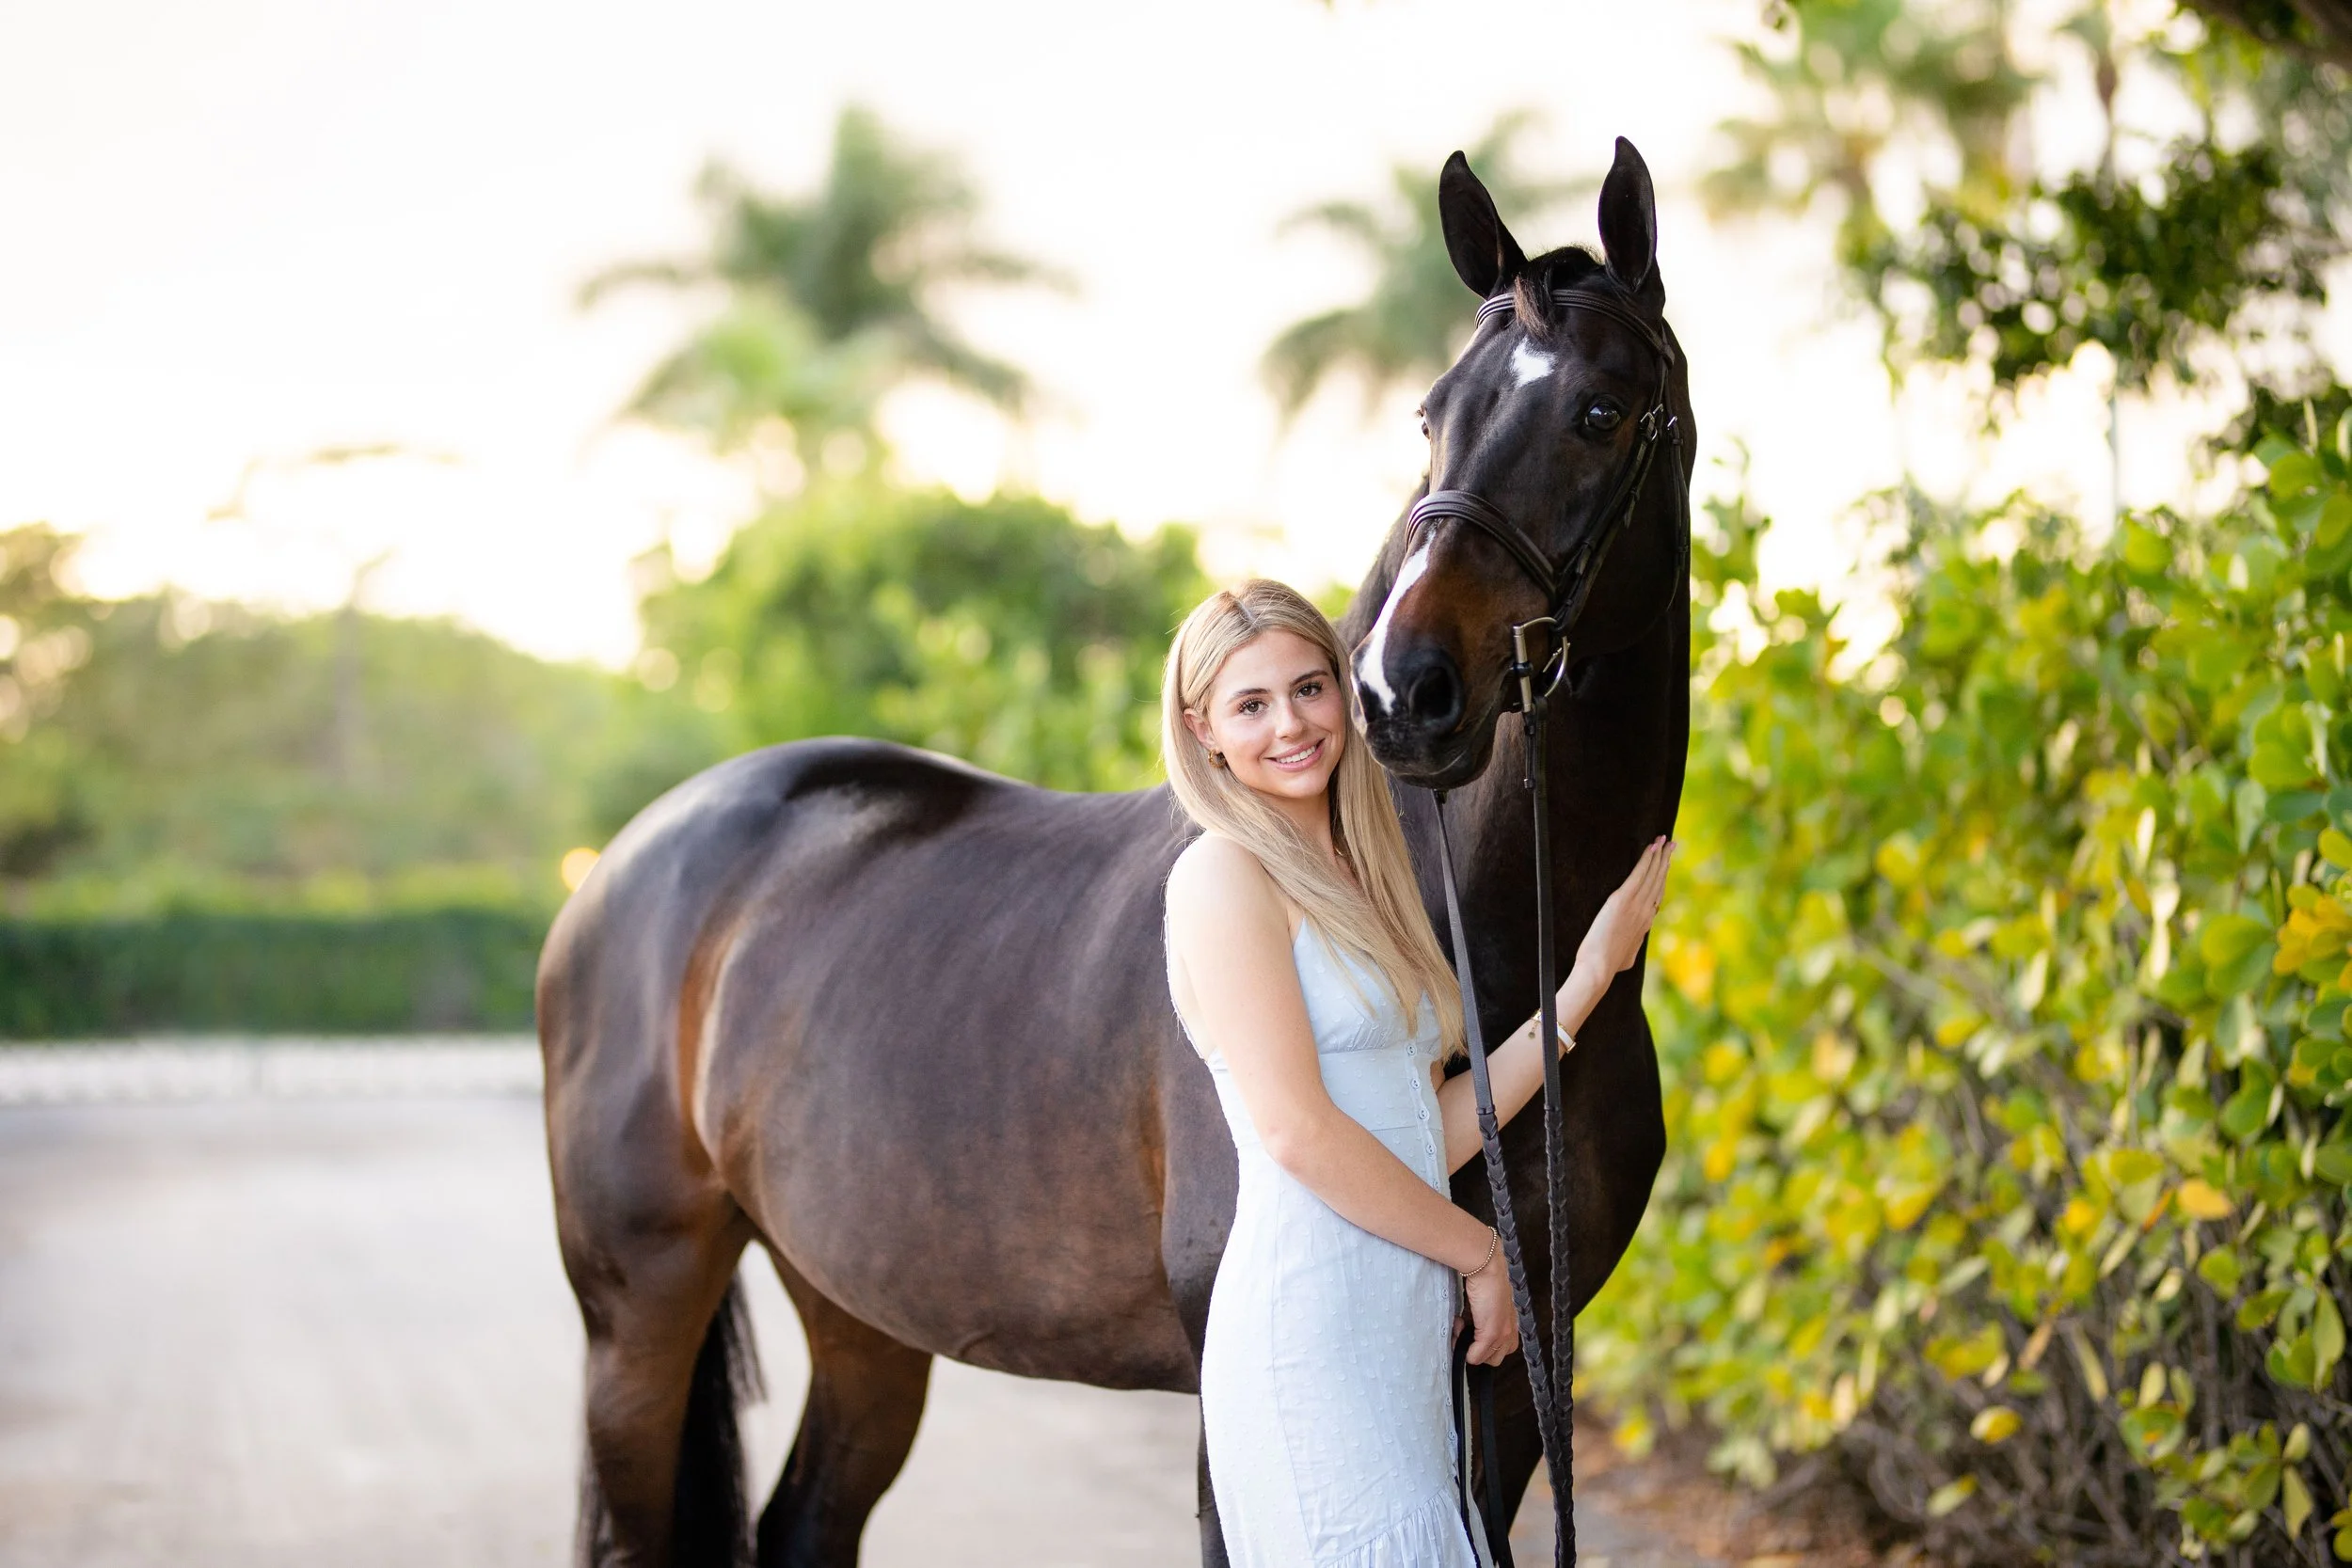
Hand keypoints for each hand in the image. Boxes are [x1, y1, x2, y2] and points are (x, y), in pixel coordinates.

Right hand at [1462, 1240, 1518, 1365]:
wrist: (1487, 1267)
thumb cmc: (1484, 1278)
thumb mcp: (1486, 1301)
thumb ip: (1481, 1315)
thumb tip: (1465, 1325)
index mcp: (1510, 1320)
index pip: (1504, 1347)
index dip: (1486, 1346)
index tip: (1472, 1335)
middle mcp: (1509, 1328)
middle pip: (1497, 1358)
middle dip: (1480, 1352)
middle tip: (1466, 1336)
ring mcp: (1502, 1333)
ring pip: (1487, 1359)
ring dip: (1472, 1351)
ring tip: (1460, 1330)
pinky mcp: (1491, 1333)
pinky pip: (1477, 1356)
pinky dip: (1467, 1353)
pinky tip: (1458, 1335)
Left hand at [1575, 835, 1675, 981]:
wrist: (1599, 968)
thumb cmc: (1608, 965)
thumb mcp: (1627, 955)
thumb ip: (1633, 944)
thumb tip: (1633, 944)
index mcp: (1645, 923)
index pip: (1658, 894)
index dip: (1663, 877)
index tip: (1666, 864)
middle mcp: (1645, 912)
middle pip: (1659, 880)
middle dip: (1666, 860)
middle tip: (1672, 843)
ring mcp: (1636, 906)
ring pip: (1652, 875)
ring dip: (1658, 855)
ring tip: (1663, 839)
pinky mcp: (1622, 900)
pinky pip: (1638, 875)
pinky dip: (1646, 860)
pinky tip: (1651, 848)